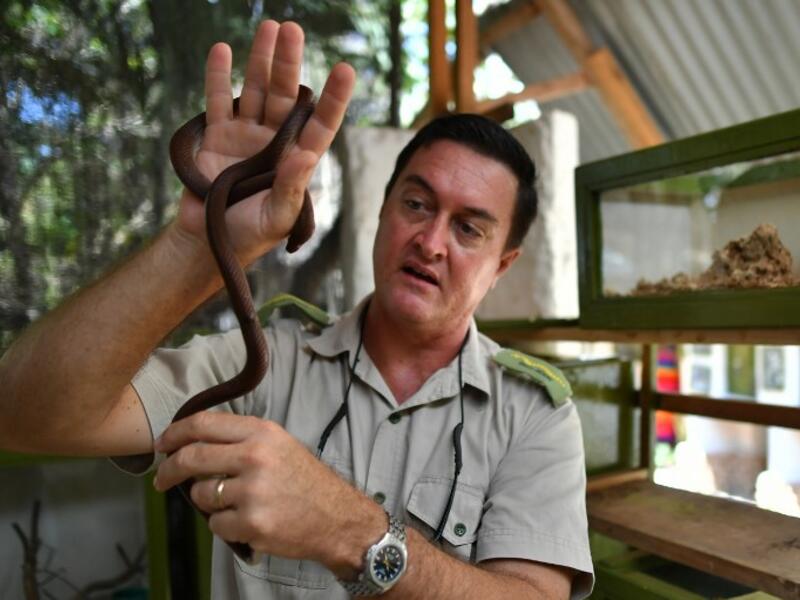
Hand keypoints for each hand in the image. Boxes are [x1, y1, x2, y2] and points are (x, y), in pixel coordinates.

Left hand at [153, 412, 384, 573]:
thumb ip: (242, 439)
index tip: (162, 444)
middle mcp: (255, 457)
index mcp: (262, 432)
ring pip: (201, 494)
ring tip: (234, 503)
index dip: (175, 433)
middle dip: (169, 469)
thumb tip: (194, 442)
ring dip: (208, 501)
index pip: (203, 424)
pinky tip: (247, 521)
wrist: (337, 517)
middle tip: (162, 479)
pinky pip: (215, 524)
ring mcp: (252, 491)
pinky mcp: (251, 523)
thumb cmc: (306, 481)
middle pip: (192, 457)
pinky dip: (224, 525)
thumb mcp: (280, 444)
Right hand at [174, 20, 354, 264]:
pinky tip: (223, 50)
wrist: (207, 241)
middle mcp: (274, 142)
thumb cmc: (249, 235)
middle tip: (293, 30)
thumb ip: (292, 188)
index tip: (345, 70)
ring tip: (269, 28)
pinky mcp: (216, 135)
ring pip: (255, 90)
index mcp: (296, 160)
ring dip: (261, 60)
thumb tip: (307, 155)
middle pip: (285, 95)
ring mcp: (245, 135)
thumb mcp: (278, 217)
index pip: (320, 124)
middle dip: (289, 63)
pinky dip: (218, 76)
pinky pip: (218, 100)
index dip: (334, 99)